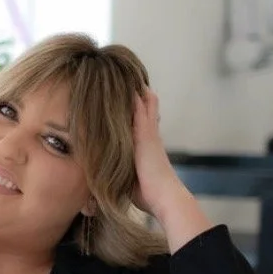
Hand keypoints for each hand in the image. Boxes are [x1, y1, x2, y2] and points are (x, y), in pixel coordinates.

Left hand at [131, 88, 212, 250]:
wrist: (166, 197)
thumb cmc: (149, 196)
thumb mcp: (131, 182)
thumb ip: (122, 174)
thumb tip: (106, 181)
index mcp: (147, 148)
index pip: (140, 125)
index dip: (135, 112)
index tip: (127, 99)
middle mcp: (150, 138)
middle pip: (144, 110)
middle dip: (136, 97)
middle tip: (128, 79)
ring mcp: (150, 136)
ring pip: (144, 108)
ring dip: (136, 93)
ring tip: (129, 75)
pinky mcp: (147, 137)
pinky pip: (141, 112)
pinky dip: (136, 100)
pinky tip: (131, 86)